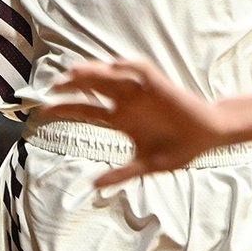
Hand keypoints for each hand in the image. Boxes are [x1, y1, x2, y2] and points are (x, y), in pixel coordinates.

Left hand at [38, 58, 221, 185]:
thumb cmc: (178, 149)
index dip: (66, 108)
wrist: (207, 136)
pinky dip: (128, 66)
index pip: (87, 110)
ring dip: (94, 71)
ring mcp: (142, 92)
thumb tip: (93, 184)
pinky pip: (141, 70)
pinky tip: (115, 67)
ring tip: (75, 72)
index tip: (44, 110)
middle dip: (74, 85)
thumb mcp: (146, 165)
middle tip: (54, 86)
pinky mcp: (160, 85)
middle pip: (94, 88)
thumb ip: (121, 173)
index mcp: (121, 120)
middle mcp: (127, 102)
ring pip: (112, 76)